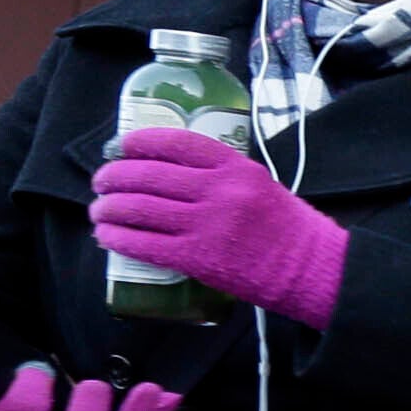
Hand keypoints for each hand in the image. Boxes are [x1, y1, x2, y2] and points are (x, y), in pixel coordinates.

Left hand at [92, 125, 350, 330]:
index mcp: (235, 167)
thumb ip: (219, 174)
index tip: (120, 147)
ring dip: (109, 208)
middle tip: (101, 182)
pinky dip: (118, 238)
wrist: (311, 268)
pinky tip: (106, 236)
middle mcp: (219, 192)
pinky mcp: (198, 259)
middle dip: (113, 177)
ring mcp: (207, 225)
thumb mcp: (258, 183)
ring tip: (99, 210)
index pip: (175, 143)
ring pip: (139, 209)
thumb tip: (168, 170)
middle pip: (148, 176)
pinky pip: (144, 245)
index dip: (139, 142)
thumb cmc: (287, 227)